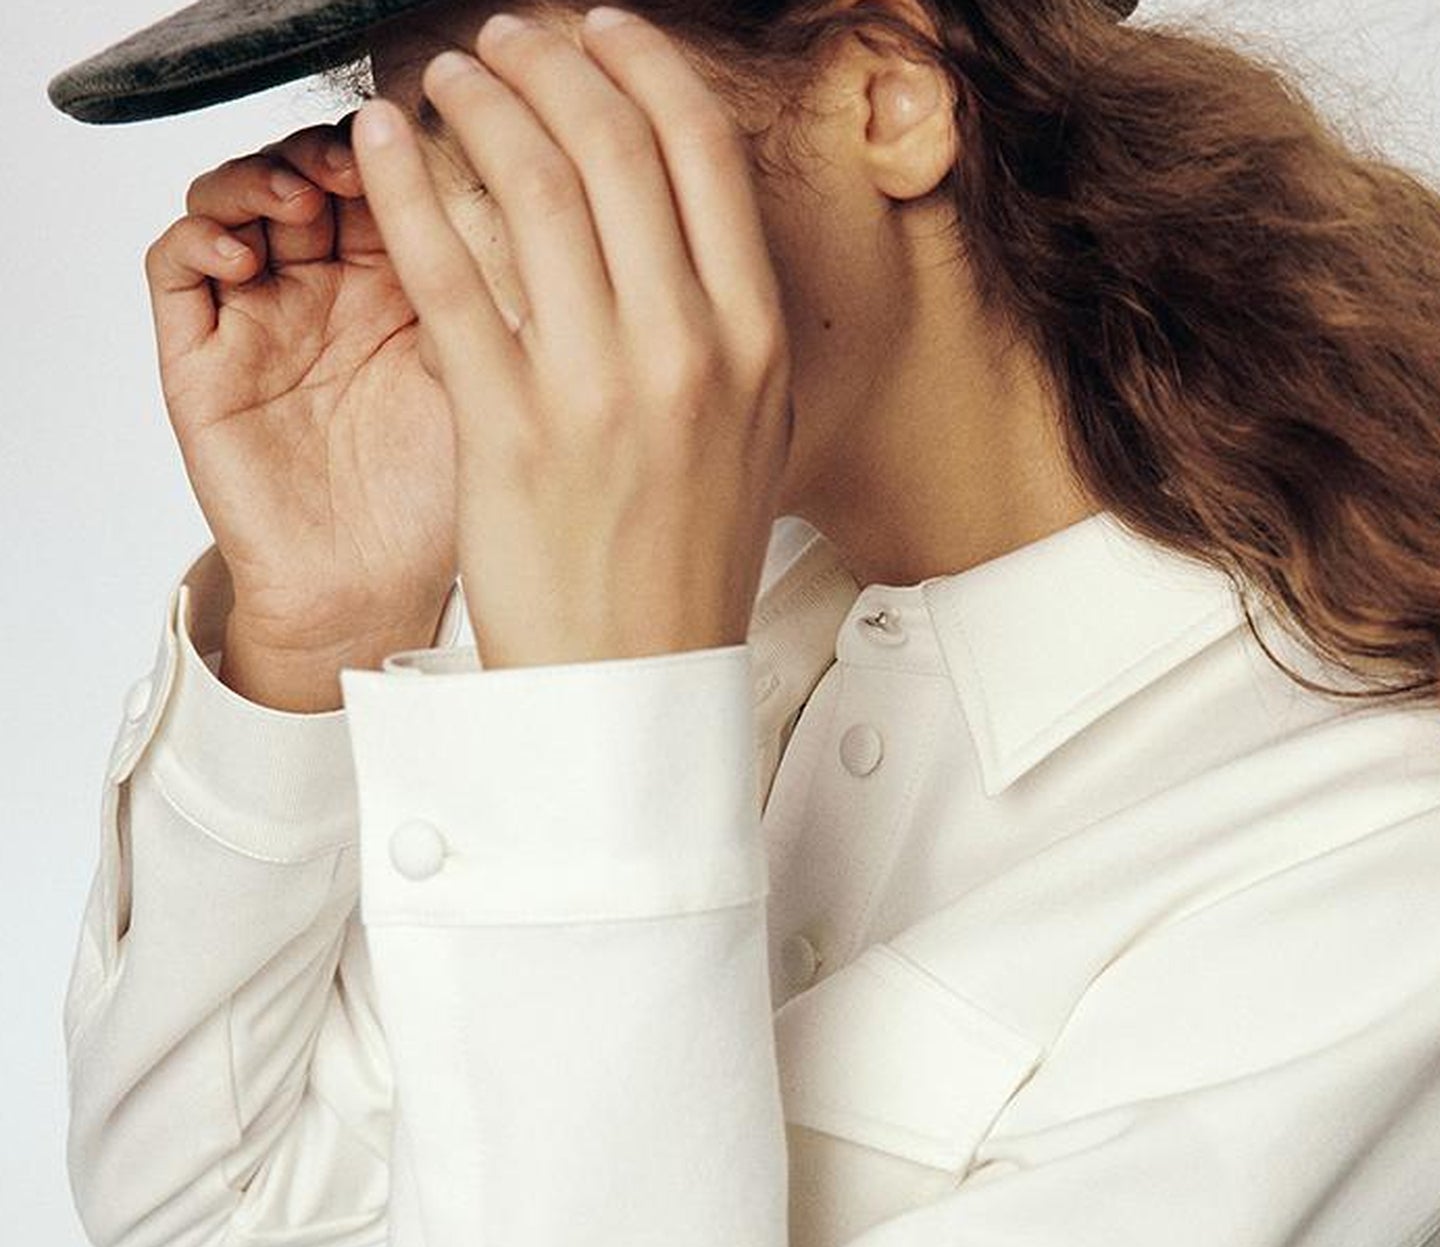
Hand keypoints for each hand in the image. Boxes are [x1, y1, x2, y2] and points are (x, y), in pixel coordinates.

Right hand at [144, 115, 458, 654]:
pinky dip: (199, 239)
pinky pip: (176, 269)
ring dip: (256, 180)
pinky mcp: (200, 359)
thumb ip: (479, 295)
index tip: (417, 150)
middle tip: (355, 164)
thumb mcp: (482, 386)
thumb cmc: (434, 507)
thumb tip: (497, 195)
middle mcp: (324, 294)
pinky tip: (246, 256)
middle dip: (324, 154)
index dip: (389, 153)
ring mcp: (257, 320)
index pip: (378, 180)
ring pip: (231, 200)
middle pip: (301, 173)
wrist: (372, 596)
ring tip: (298, 199)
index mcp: (396, 289)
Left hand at [349, 6, 792, 670]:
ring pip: (529, 185)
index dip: (641, 64)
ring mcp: (595, 387)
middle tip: (503, 41)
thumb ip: (725, 326)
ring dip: (476, 103)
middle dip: (547, 61)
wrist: (630, 684)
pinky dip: (407, 187)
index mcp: (753, 342)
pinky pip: (447, 271)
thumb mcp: (750, 438)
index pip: (699, 151)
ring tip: (444, 79)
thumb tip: (684, 221)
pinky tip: (382, 143)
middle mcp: (684, 349)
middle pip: (611, 144)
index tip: (599, 32)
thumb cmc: (681, 569)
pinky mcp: (507, 427)